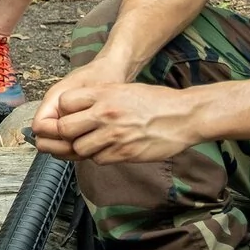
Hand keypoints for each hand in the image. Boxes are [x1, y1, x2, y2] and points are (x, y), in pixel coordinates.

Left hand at [31, 77, 203, 164]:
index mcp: (104, 93)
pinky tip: (110, 149)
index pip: (65, 103)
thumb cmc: (156, 101)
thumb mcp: (124, 89)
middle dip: (67, 133)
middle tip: (77, 134)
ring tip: (95, 142)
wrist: (184, 116)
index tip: (70, 115)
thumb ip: (99, 97)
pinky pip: (98, 159)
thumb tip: (76, 108)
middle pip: (65, 128)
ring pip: (79, 148)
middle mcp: (106, 113)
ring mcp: (114, 135)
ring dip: (84, 147)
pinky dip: (100, 156)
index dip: (64, 111)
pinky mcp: (123, 153)